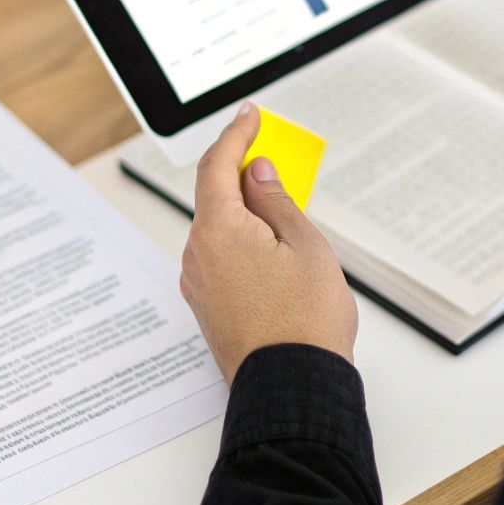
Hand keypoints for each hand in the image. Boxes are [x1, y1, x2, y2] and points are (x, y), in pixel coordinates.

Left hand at [180, 103, 356, 381]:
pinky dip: (246, 248)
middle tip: (283, 173)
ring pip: (222, 233)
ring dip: (250, 220)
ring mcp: (200, 285)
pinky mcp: (208, 309)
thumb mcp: (305, 245)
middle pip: (218, 200)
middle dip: (248, 182)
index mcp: (218, 231)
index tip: (249, 115)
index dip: (235, 135)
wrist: (293, 388)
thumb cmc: (304, 322)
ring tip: (293, 234)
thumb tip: (256, 173)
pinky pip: (223, 262)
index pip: (217, 166)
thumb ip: (276, 201)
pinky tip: (278, 263)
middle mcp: (198, 256)